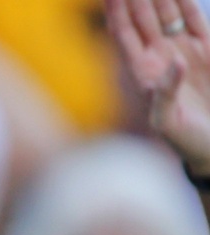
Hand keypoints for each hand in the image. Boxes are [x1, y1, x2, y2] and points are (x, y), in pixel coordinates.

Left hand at [109, 0, 209, 169]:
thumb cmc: (183, 140)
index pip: (123, 33)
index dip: (115, 10)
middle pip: (142, 16)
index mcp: (141, 71)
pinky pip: (193, 19)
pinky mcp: (206, 50)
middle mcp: (158, 56)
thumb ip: (165, 93)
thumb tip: (175, 63)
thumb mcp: (166, 121)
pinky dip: (185, 2)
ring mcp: (181, 50)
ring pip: (166, 13)